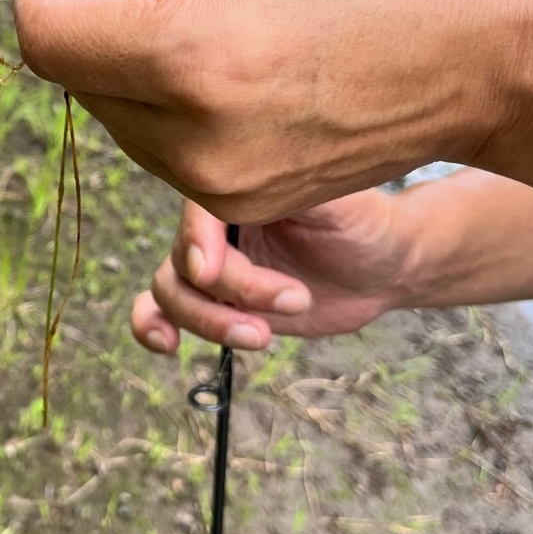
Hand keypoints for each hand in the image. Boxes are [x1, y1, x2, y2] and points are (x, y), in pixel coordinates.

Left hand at [15, 0, 532, 227]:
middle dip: (95, 20)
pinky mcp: (237, 205)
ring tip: (220, 17)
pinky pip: (161, 147)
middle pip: (77, 79)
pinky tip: (237, 65)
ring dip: (134, 63)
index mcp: (192, 57)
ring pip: (117, 116)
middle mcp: (192, 139)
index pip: (47, 38)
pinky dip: (172, 102)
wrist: (490, 63)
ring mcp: (216, 186)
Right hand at [132, 191, 414, 352]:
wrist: (382, 265)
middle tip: (295, 299)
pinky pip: (161, 310)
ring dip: (211, 321)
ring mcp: (210, 265)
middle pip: (182, 259)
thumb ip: (281, 193)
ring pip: (171, 292)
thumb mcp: (332, 198)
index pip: (195, 209)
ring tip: (264, 336)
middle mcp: (213, 226)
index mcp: (234, 189)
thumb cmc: (361, 221)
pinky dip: (150, 326)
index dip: (196, 242)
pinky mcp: (214, 301)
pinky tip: (166, 344)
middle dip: (234, 291)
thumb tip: (230, 204)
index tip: (211, 272)